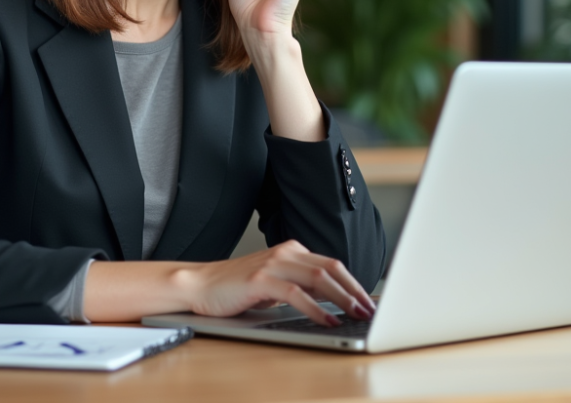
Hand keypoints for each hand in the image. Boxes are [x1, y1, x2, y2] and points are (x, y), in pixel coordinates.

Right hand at [179, 240, 375, 325]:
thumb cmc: (237, 288)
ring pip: (317, 278)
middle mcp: (285, 253)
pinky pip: (295, 293)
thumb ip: (299, 285)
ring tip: (356, 314)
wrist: (200, 285)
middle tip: (370, 309)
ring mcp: (272, 264)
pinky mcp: (260, 280)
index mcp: (291, 251)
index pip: (331, 264)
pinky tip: (328, 319)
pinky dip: (316, 308)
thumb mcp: (274, 284)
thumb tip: (333, 301)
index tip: (368, 301)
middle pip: (330, 269)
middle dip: (354, 290)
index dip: (353, 283)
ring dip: (342, 298)